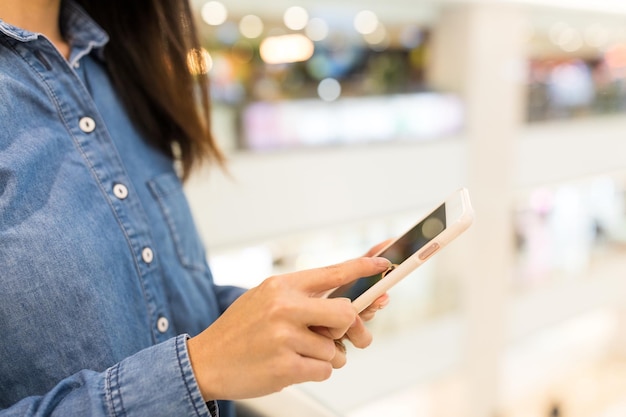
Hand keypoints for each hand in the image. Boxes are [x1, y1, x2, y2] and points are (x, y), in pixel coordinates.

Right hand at [187, 256, 390, 400]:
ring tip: (299, 353)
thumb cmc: (241, 331)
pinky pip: (324, 370)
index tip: (385, 263)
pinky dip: (316, 372)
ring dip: (327, 357)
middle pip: (344, 313)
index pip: (332, 272)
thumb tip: (349, 308)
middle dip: (350, 328)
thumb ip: (304, 300)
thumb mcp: (266, 300)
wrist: (206, 361)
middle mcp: (284, 307)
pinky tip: (292, 366)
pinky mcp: (285, 367)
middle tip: (347, 336)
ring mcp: (284, 337)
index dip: (363, 267)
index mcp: (282, 286)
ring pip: (335, 349)